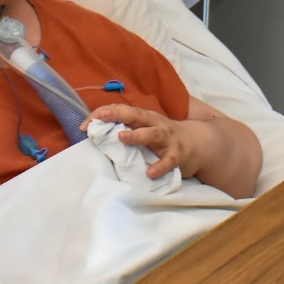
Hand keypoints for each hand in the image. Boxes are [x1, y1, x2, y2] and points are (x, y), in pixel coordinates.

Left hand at [84, 103, 207, 181]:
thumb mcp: (145, 128)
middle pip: (135, 115)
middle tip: (101, 118)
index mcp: (144, 117)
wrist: (199, 143)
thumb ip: (125, 129)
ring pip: (152, 134)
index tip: (84, 125)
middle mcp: (155, 124)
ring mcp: (167, 138)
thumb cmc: (164, 137)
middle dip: (117, 115)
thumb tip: (96, 134)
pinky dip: (159, 166)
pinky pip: (168, 161)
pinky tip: (149, 172)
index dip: (102, 114)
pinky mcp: (178, 155)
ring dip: (137, 135)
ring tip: (122, 138)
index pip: (121, 110)